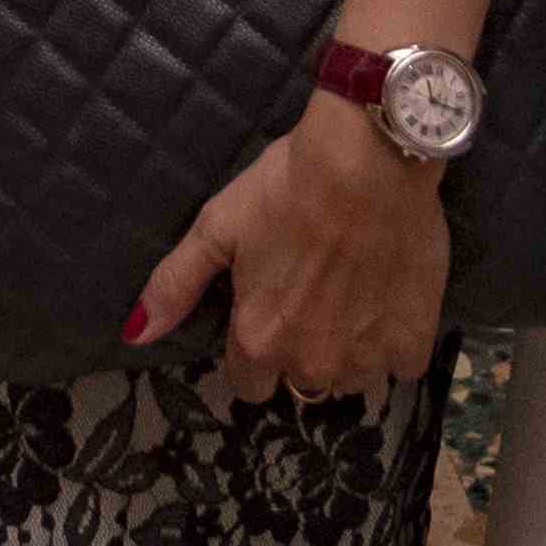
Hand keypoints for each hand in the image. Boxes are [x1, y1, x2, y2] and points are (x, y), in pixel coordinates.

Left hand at [127, 88, 446, 405]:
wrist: (367, 162)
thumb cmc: (286, 188)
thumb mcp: (217, 228)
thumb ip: (175, 286)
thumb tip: (133, 334)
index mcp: (259, 340)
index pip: (247, 383)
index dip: (254, 347)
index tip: (268, 309)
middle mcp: (311, 363)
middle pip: (301, 380)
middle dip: (302, 346)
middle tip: (312, 291)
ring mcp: (366, 358)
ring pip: (351, 378)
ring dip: (349, 349)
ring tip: (351, 292)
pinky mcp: (413, 341)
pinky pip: (399, 365)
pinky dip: (395, 341)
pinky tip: (388, 297)